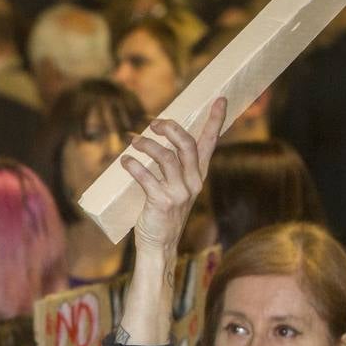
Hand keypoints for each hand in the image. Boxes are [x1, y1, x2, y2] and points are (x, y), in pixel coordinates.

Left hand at [122, 97, 225, 256]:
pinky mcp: (162, 202)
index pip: (209, 144)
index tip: (219, 99)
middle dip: (171, 128)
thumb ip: (168, 170)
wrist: (159, 245)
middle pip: (187, 145)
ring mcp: (179, 193)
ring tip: (133, 141)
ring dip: (148, 145)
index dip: (215, 121)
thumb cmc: (162, 214)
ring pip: (167, 157)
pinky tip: (125, 161)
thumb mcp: (172, 189)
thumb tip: (150, 143)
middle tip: (154, 123)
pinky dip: (134, 166)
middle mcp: (192, 182)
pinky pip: (147, 177)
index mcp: (197, 176)